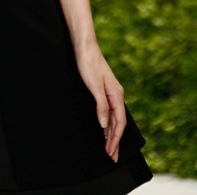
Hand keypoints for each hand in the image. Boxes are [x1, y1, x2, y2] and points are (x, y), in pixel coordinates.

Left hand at [76, 43, 125, 162]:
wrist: (85, 47)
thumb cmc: (89, 63)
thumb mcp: (94, 86)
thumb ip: (101, 105)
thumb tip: (104, 124)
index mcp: (116, 94)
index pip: (119, 122)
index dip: (115, 138)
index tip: (111, 152)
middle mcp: (116, 94)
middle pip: (118, 122)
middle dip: (116, 140)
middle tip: (112, 157)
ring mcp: (111, 92)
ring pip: (114, 118)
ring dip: (112, 133)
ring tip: (109, 148)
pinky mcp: (104, 90)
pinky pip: (110, 112)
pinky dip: (108, 123)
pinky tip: (105, 129)